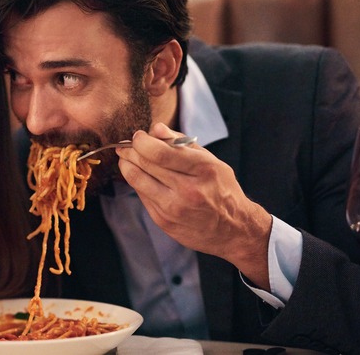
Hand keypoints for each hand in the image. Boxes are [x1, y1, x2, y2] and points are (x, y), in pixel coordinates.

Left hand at [116, 122, 272, 288]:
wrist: (233, 230)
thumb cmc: (222, 190)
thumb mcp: (212, 161)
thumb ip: (182, 143)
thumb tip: (156, 128)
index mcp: (203, 170)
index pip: (160, 152)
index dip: (141, 141)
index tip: (138, 136)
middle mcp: (188, 190)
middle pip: (145, 163)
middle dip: (129, 151)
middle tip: (125, 146)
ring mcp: (174, 208)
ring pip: (137, 180)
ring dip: (126, 165)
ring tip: (126, 158)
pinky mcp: (164, 221)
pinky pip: (141, 196)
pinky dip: (136, 182)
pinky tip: (139, 176)